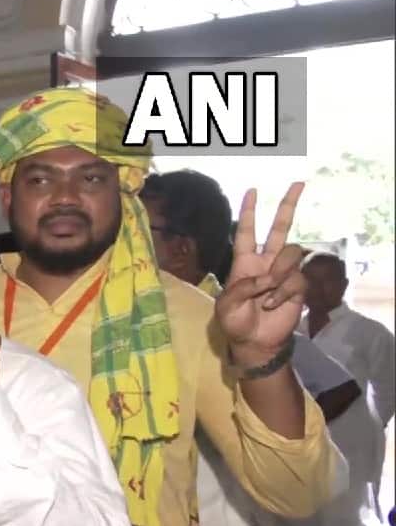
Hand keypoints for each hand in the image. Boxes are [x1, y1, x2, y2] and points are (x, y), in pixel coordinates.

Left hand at [217, 183, 307, 365]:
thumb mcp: (226, 306)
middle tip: (298, 183)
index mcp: (244, 262)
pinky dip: (283, 292)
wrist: (254, 342)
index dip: (249, 212)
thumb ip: (241, 288)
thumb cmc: (235, 322)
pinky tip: (274, 304)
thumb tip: (266, 279)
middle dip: (288, 206)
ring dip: (279, 273)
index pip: (247, 231)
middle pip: (279, 228)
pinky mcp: (297, 286)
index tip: (252, 190)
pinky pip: (296, 279)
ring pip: (290, 253)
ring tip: (267, 293)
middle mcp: (266, 262)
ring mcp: (283, 273)